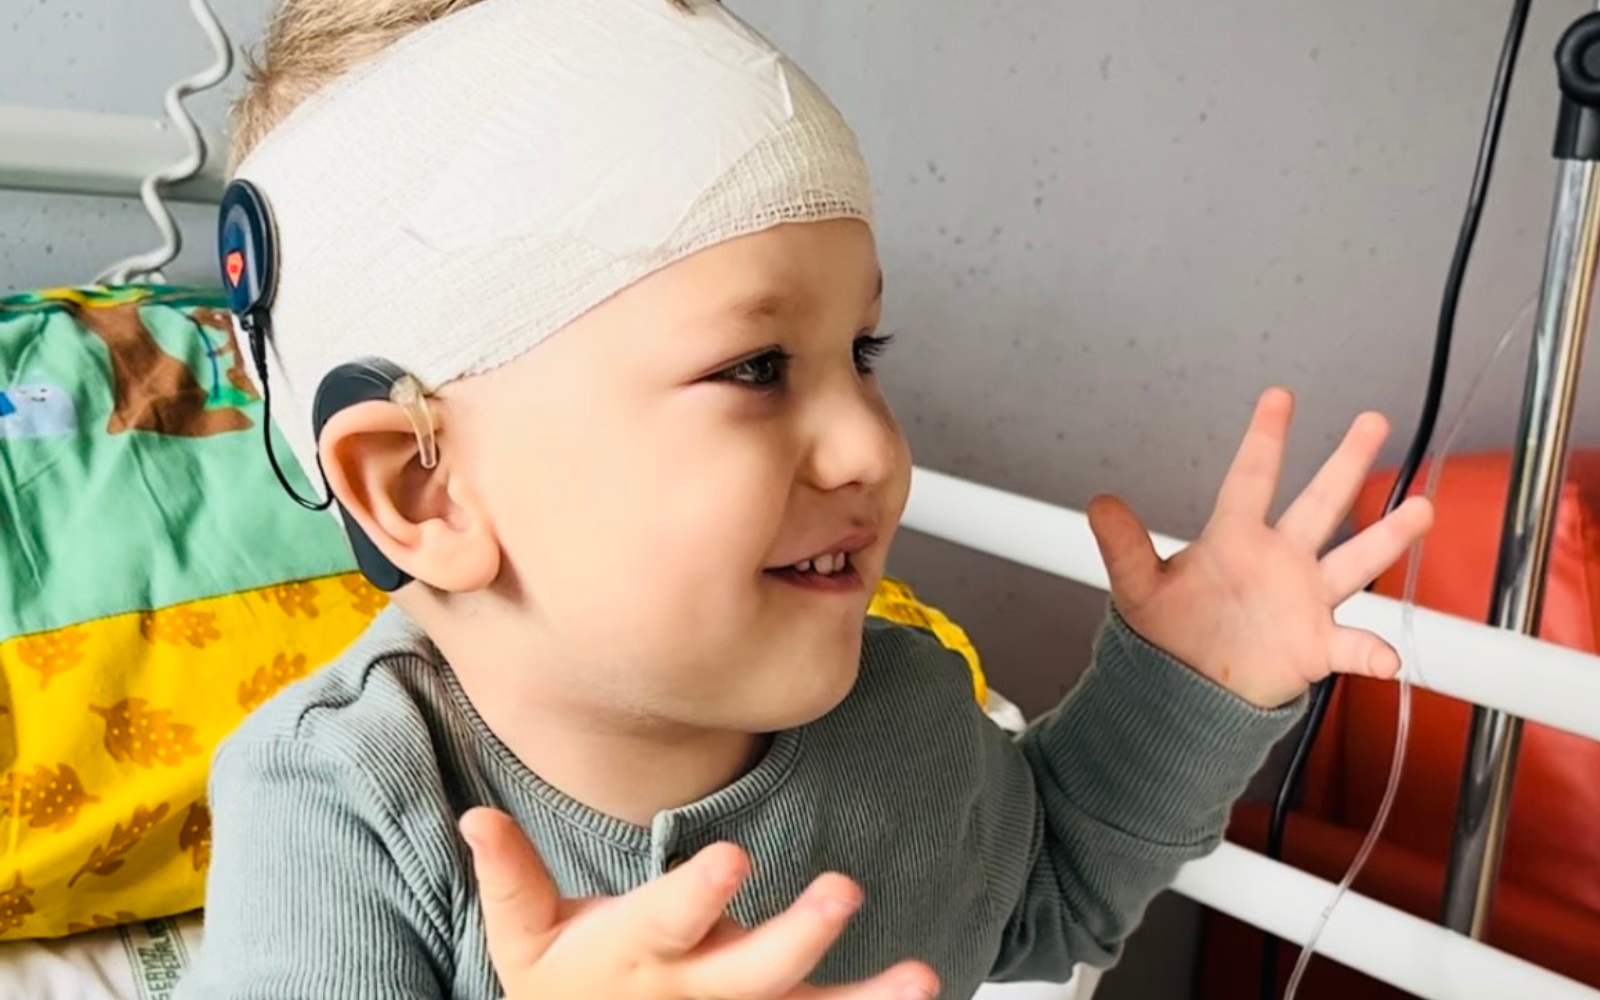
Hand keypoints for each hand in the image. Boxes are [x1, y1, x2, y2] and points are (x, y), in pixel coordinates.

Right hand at [459, 808, 940, 999]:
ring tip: (924, 979)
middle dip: (798, 933)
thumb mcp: (526, 939)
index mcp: (637, 956)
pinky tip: (927, 998)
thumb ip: (511, 879)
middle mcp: (697, 993)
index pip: (668, 919)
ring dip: (866, 999)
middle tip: (845, 891)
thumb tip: (475, 815)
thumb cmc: (564, 984)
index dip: (698, 893)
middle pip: (753, 970)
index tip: (733, 858)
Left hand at [1087, 387, 1433, 708]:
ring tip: (1422, 509)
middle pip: (1320, 503)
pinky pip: (1352, 645)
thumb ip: (1123, 547)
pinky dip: (1371, 650)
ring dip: (1387, 538)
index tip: (1280, 395)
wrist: (1187, 689)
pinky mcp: (1316, 644)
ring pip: (1354, 561)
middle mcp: (1279, 559)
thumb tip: (1099, 503)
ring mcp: (1303, 598)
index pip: (1251, 478)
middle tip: (1374, 420)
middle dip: (1346, 462)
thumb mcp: (1137, 589)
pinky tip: (1386, 655)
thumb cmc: (1168, 632)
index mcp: (1234, 538)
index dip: (1265, 438)